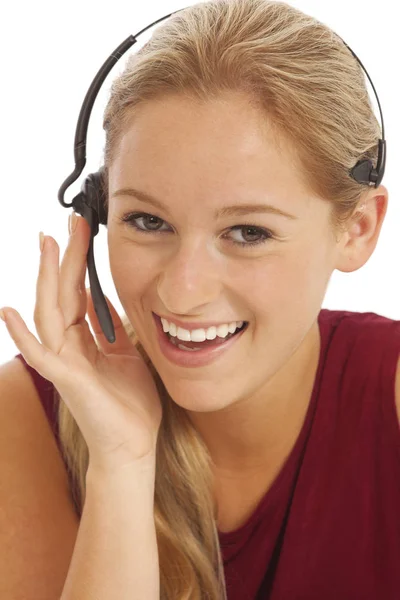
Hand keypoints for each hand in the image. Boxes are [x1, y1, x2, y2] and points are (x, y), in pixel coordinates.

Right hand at [1, 215, 161, 472]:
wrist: (134, 444)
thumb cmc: (130, 403)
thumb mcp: (126, 354)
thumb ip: (110, 329)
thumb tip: (103, 299)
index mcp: (84, 341)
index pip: (76, 292)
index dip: (77, 262)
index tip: (82, 231)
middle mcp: (69, 347)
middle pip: (61, 294)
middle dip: (63, 258)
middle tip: (67, 223)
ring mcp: (64, 363)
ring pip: (48, 313)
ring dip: (45, 279)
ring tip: (46, 245)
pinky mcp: (66, 380)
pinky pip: (41, 354)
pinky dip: (22, 334)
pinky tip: (8, 311)